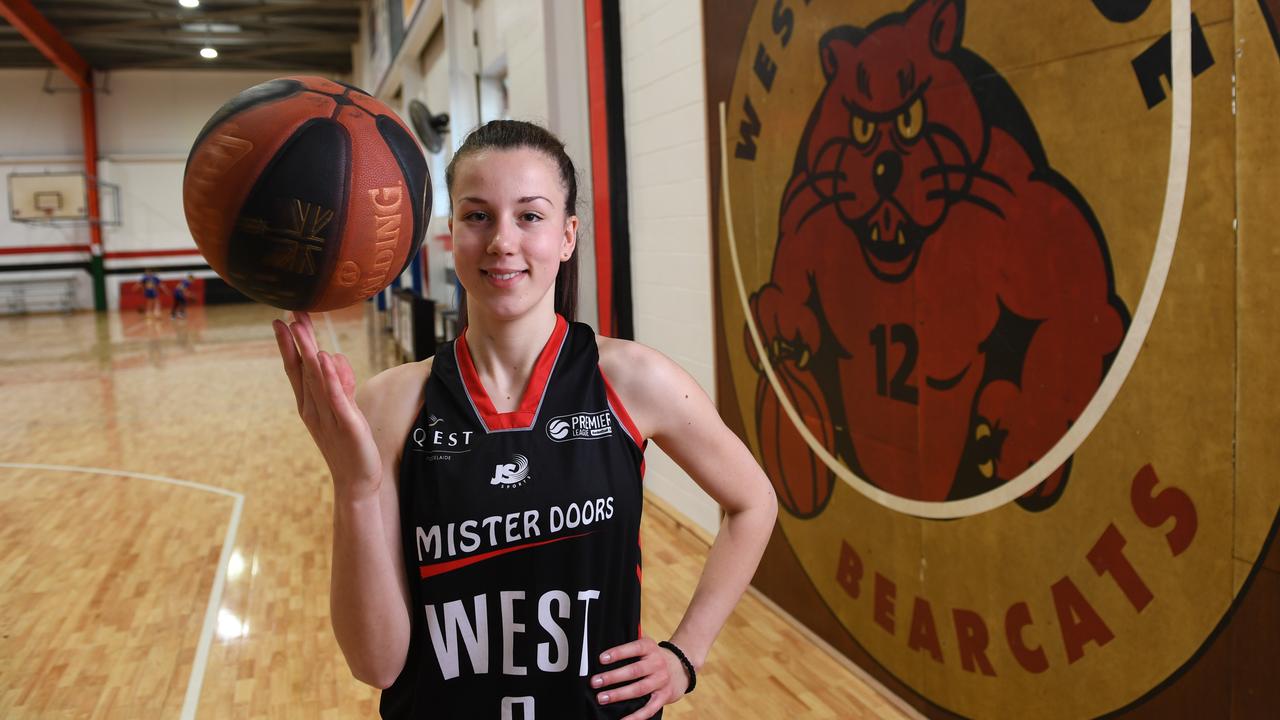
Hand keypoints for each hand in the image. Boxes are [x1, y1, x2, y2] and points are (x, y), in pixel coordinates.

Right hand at [273, 312, 381, 500]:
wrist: (357, 481)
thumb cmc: (349, 444)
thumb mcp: (343, 408)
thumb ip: (338, 383)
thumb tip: (333, 357)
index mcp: (310, 404)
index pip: (297, 369)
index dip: (289, 345)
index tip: (280, 321)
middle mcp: (314, 408)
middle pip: (304, 369)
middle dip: (296, 341)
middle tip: (288, 315)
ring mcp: (328, 417)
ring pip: (316, 379)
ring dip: (308, 351)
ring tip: (300, 328)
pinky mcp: (347, 425)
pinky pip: (337, 398)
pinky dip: (330, 378)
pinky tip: (324, 359)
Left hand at [592, 636, 689, 718]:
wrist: (681, 667)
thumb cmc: (654, 656)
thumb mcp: (646, 644)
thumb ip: (630, 643)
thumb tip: (607, 642)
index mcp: (650, 648)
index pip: (634, 648)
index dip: (618, 653)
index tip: (601, 659)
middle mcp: (657, 664)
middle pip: (634, 671)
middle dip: (613, 677)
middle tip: (595, 682)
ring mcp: (661, 681)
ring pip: (639, 689)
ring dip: (619, 695)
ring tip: (602, 698)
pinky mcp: (664, 697)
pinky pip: (649, 709)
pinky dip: (635, 717)